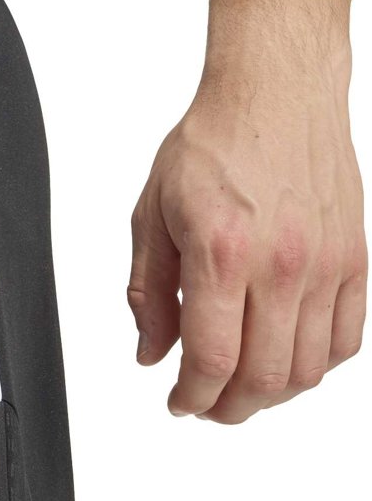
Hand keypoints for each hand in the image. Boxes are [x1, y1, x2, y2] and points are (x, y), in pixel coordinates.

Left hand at [128, 74, 365, 422]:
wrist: (276, 93)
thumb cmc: (214, 144)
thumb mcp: (152, 216)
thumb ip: (149, 294)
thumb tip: (151, 354)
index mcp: (222, 254)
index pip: (212, 360)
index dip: (192, 397)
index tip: (180, 402)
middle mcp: (281, 264)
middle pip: (263, 378)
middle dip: (228, 407)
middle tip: (206, 404)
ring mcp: (326, 264)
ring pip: (306, 369)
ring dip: (270, 394)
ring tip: (241, 388)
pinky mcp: (355, 259)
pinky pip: (345, 339)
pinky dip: (314, 366)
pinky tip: (284, 359)